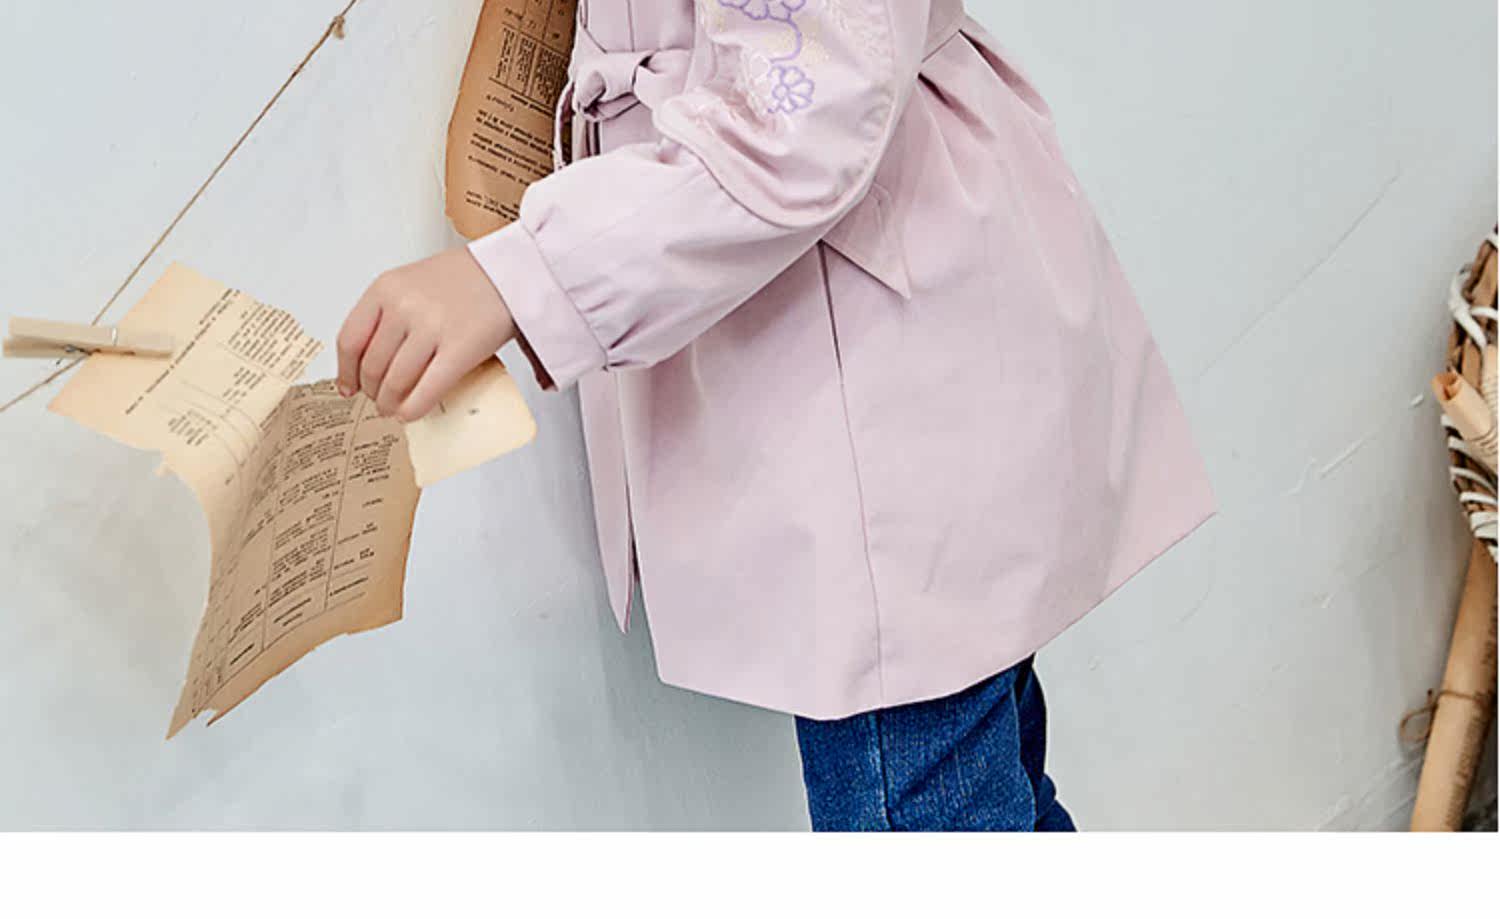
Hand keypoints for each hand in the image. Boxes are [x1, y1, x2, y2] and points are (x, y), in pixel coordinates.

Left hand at [336, 246, 514, 420]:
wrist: (508, 271)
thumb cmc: (462, 280)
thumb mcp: (411, 283)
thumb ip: (387, 315)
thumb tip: (369, 364)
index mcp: (385, 289)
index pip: (350, 340)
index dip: (346, 371)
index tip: (348, 386)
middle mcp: (403, 307)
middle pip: (371, 366)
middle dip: (372, 391)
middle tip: (379, 400)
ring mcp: (431, 328)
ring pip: (395, 382)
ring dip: (390, 403)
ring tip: (394, 409)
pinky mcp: (459, 350)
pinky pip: (426, 391)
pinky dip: (413, 409)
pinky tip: (410, 414)